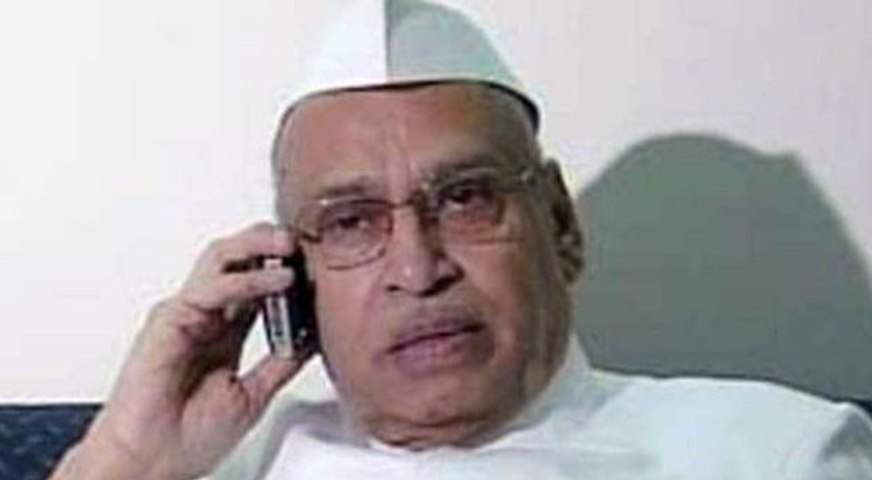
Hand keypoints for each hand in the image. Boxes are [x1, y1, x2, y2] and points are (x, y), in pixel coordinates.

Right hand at [52, 223, 311, 479]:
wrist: (152, 462)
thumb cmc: (187, 436)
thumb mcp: (254, 394)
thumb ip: (280, 362)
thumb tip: (312, 338)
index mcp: (226, 332)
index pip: (259, 283)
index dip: (289, 269)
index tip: (320, 266)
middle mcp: (207, 316)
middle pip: (238, 260)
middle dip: (271, 243)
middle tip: (303, 241)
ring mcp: (188, 314)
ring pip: (221, 259)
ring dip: (258, 246)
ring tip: (291, 246)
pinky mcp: (170, 320)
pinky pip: (211, 289)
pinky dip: (247, 280)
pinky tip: (276, 281)